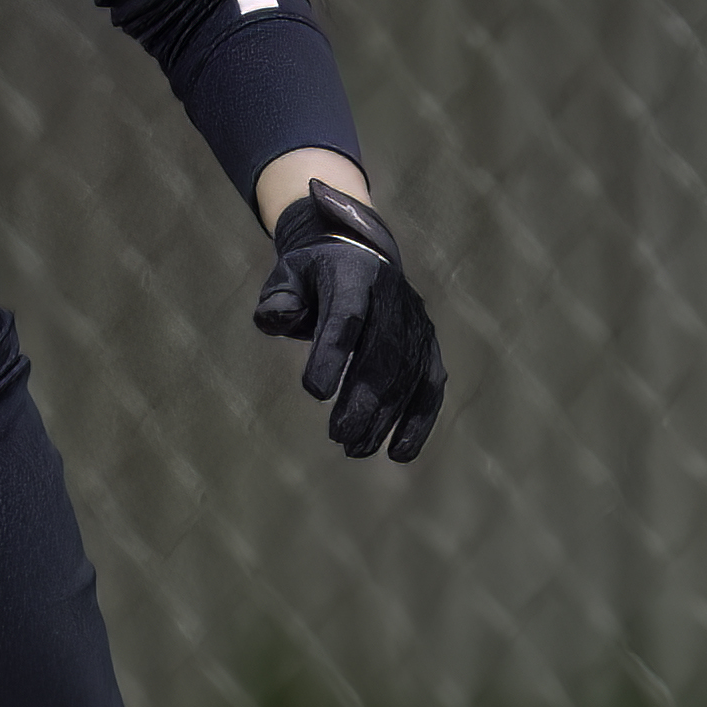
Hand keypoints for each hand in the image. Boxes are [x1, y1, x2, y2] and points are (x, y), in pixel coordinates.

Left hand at [251, 184, 443, 462]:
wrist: (356, 253)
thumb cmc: (312, 275)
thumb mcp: (288, 276)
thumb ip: (278, 298)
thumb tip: (275, 318)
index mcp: (354, 275)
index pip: (347, 315)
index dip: (333, 352)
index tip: (314, 393)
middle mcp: (393, 297)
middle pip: (383, 353)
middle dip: (364, 398)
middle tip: (339, 437)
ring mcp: (416, 322)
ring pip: (408, 375)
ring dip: (386, 417)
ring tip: (355, 449)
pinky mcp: (428, 345)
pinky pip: (430, 386)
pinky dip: (418, 421)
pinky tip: (399, 453)